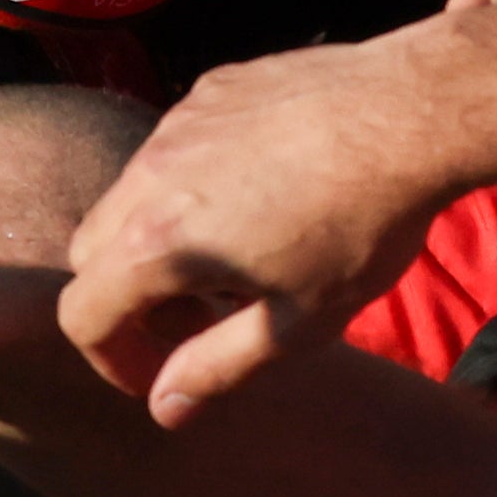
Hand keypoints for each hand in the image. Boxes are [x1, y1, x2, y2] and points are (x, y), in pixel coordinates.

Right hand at [54, 32, 462, 423]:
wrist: (413, 114)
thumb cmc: (363, 226)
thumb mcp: (296, 322)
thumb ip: (216, 368)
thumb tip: (164, 407)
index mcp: (158, 243)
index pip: (84, 315)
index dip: (113, 358)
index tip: (161, 372)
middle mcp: (149, 175)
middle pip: (94, 251)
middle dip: (130, 298)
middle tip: (204, 316)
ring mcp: (179, 123)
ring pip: (132, 193)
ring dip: (160, 237)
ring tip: (241, 255)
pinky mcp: (214, 88)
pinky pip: (176, 146)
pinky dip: (193, 183)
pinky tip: (266, 192)